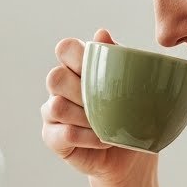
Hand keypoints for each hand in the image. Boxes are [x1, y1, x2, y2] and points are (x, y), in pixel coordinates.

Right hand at [41, 29, 155, 186]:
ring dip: (85, 117)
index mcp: (78, 67)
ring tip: (106, 125)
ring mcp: (52, 112)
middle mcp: (61, 87)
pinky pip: (64, 133)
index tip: (99, 69)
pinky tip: (104, 140)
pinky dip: (88, 137)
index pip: (65, 48)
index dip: (78, 55)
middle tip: (105, 102)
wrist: (134, 153)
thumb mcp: (133, 84)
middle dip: (82, 91)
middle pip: (55, 77)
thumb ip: (117, 58)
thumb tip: (102, 33)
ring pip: (56, 106)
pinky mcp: (52, 137)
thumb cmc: (133, 113)